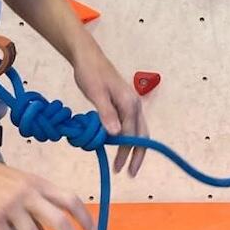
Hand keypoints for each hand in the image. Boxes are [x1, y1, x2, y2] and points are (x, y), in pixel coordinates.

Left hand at [72, 38, 147, 177]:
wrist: (87, 57)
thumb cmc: (90, 73)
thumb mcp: (96, 93)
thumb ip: (106, 114)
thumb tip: (116, 135)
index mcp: (129, 103)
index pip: (131, 134)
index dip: (127, 153)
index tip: (120, 169)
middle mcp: (134, 104)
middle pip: (141, 134)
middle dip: (137, 155)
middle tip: (129, 173)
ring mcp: (130, 104)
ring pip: (137, 130)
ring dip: (132, 147)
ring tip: (123, 164)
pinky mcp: (123, 103)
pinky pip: (130, 125)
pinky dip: (126, 138)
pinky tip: (116, 145)